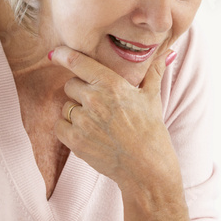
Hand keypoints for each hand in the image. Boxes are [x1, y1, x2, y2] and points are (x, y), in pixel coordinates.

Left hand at [50, 46, 177, 192]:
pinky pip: (59, 126)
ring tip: (97, 124)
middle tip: (98, 105)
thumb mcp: (152, 98)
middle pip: (70, 85)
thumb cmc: (151, 131)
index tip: (53, 53)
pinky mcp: (76, 141)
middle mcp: (94, 99)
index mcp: (112, 84)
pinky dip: (69, 129)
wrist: (147, 167)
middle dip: (80, 92)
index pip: (78, 62)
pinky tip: (87, 134)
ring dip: (76, 113)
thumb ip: (153, 72)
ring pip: (66, 107)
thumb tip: (166, 53)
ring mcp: (83, 121)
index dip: (62, 55)